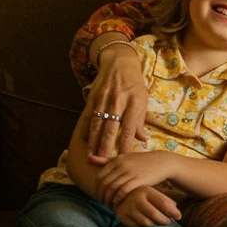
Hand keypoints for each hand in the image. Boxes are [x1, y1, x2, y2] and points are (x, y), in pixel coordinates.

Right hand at [82, 41, 147, 164]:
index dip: (126, 146)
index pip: (128, 129)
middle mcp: (118, 102)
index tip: (123, 159)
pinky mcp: (93, 98)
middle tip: (102, 163)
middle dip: (105, 148)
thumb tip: (143, 140)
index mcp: (134, 104)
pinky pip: (88, 117)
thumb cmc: (134, 85)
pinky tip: (84, 142)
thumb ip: (139, 121)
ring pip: (97, 125)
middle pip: (110, 129)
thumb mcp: (142, 100)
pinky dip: (85, 130)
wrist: (119, 63)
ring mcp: (103, 100)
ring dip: (93, 143)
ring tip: (91, 157)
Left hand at [96, 151, 173, 205]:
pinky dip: (118, 199)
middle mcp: (121, 165)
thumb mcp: (124, 158)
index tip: (99, 195)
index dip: (97, 188)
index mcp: (116, 160)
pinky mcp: (138, 180)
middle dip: (101, 196)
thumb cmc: (142, 162)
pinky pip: (123, 192)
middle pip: (104, 184)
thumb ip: (106, 160)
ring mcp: (129, 172)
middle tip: (103, 203)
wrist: (163, 162)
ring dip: (109, 199)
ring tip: (110, 205)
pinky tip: (118, 204)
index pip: (99, 176)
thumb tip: (88, 158)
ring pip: (112, 189)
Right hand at [115, 186, 181, 226]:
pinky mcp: (122, 217)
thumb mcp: (153, 194)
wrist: (119, 195)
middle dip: (164, 221)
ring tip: (159, 223)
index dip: (173, 211)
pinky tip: (148, 224)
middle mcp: (136, 199)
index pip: (162, 202)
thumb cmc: (143, 196)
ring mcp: (127, 208)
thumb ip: (166, 201)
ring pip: (146, 223)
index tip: (179, 216)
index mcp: (146, 191)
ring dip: (155, 225)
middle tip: (168, 222)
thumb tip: (177, 213)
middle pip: (154, 214)